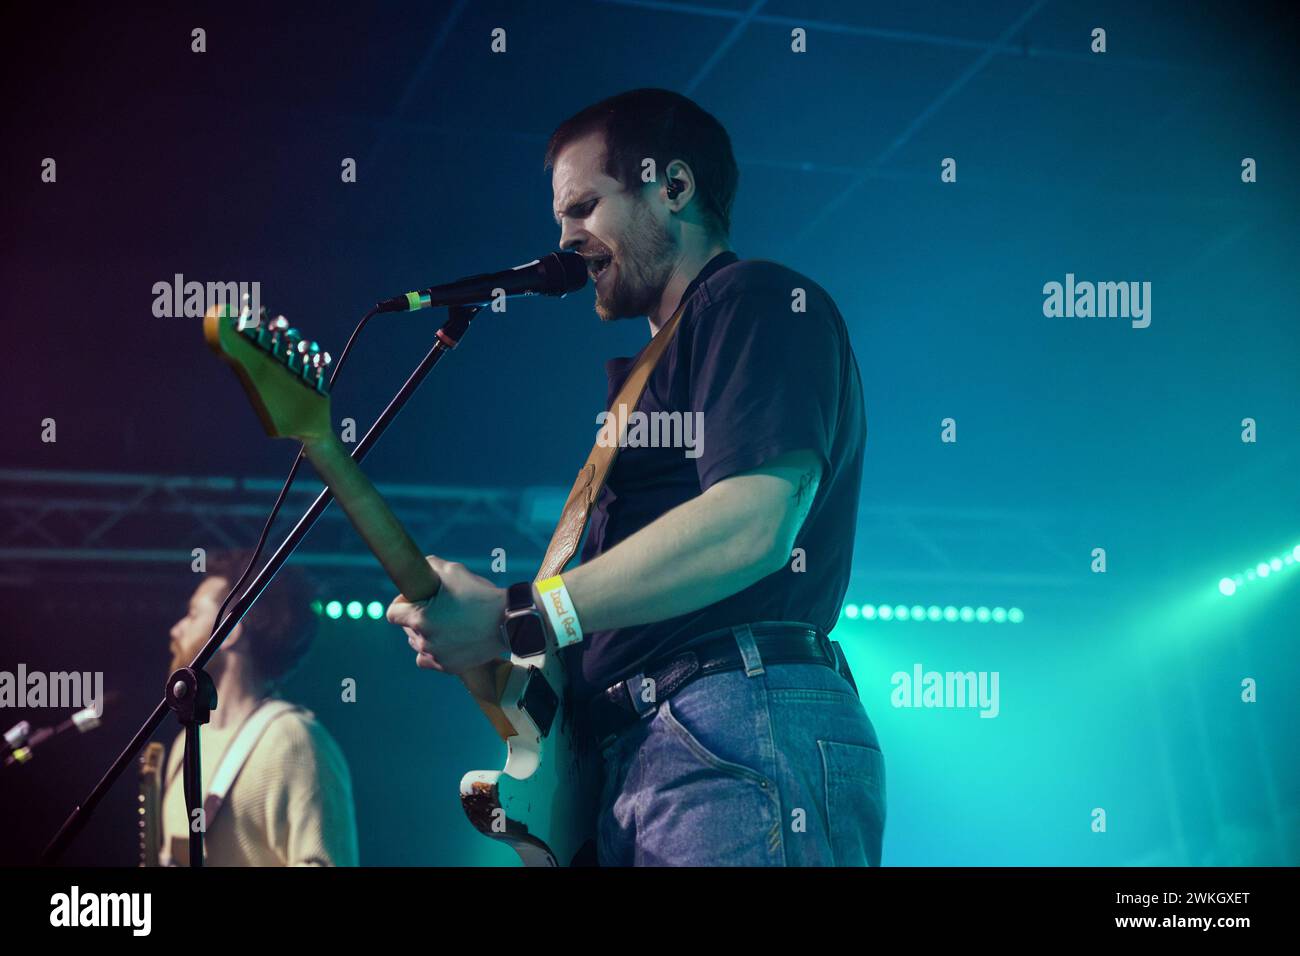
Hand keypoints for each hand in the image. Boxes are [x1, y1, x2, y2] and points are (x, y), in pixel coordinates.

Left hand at [386, 556, 507, 673]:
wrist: (509, 621)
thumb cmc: (480, 594)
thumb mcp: (453, 571)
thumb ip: (430, 567)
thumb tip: (420, 569)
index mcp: (419, 618)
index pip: (392, 613)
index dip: (402, 602)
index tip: (416, 598)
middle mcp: (424, 640)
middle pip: (406, 629)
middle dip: (417, 617)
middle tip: (438, 609)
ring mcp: (436, 656)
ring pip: (418, 645)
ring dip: (426, 635)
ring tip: (446, 624)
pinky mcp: (449, 667)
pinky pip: (431, 659)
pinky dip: (436, 651)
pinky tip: (448, 640)